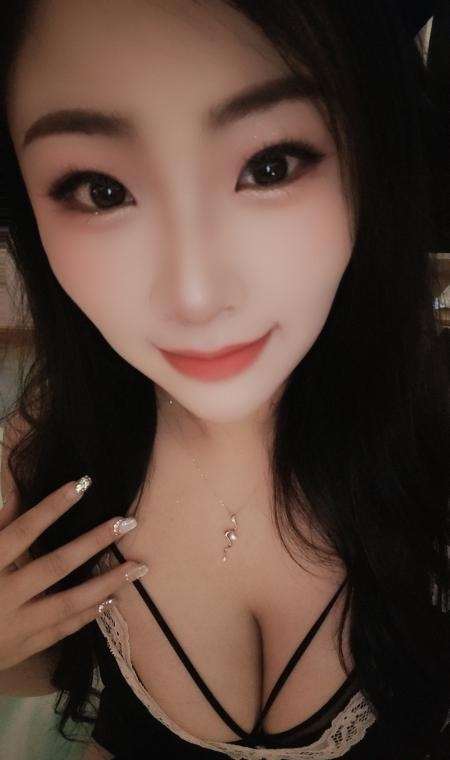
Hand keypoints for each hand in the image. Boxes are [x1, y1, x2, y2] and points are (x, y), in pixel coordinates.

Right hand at [0, 476, 145, 669]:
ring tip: (137, 567)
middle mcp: (3, 596)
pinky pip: (62, 630)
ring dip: (106, 584)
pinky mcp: (24, 648)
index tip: (81, 484)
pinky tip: (111, 599)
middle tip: (127, 522)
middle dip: (93, 542)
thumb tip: (19, 491)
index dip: (51, 507)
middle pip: (54, 566)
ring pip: (67, 603)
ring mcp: (15, 626)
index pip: (22, 532)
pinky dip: (87, 615)